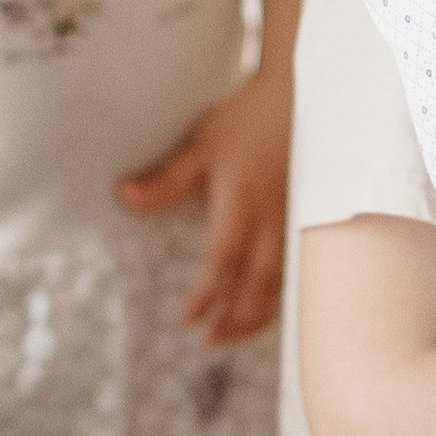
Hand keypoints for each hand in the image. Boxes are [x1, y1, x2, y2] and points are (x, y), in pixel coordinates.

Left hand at [116, 67, 290, 346]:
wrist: (304, 94)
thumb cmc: (249, 117)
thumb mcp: (203, 142)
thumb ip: (168, 178)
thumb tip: (124, 196)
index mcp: (245, 197)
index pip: (226, 256)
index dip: (209, 291)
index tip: (189, 319)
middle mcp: (276, 213)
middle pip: (260, 278)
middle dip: (237, 315)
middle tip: (210, 341)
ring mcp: (300, 216)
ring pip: (285, 277)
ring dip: (261, 311)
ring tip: (234, 334)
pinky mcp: (312, 216)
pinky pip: (300, 265)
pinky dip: (284, 292)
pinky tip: (267, 307)